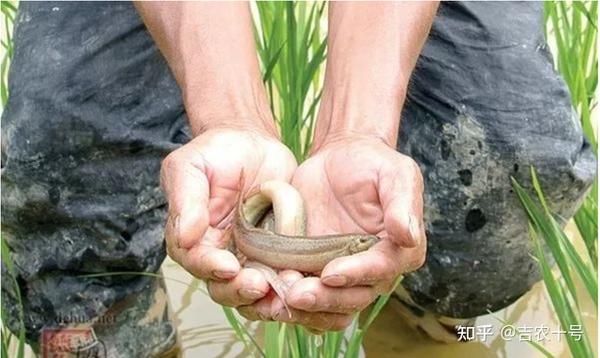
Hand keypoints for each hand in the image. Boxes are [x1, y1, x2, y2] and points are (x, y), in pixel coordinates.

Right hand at [161, 128, 296, 307]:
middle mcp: (219, 254)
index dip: (211, 268)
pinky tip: (303, 286)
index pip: (197, 262)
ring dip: (266, 299)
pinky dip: (290, 287)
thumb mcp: (191, 167)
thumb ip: (186, 200)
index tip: (229, 266)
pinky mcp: (276, 255)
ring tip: (283, 295)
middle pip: (223, 287)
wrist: (252, 142)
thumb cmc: (216, 152)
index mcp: (192, 238)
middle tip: (259, 285)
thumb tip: (185, 237)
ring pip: (253, 292)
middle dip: (240, 291)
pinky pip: (280, 279)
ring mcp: (249, 257)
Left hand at [237, 136, 425, 331]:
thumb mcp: (395, 173)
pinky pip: (308, 302)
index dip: (357, 274)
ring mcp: (344, 276)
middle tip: (295, 292)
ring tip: (279, 297)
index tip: (330, 273)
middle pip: (354, 298)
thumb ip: (402, 203)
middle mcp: (374, 271)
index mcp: (400, 250)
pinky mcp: (316, 273)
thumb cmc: (371, 163)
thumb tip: (408, 235)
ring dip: (306, 310)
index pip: (382, 270)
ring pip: (330, 309)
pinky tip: (269, 299)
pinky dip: (291, 307)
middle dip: (325, 299)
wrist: (339, 158)